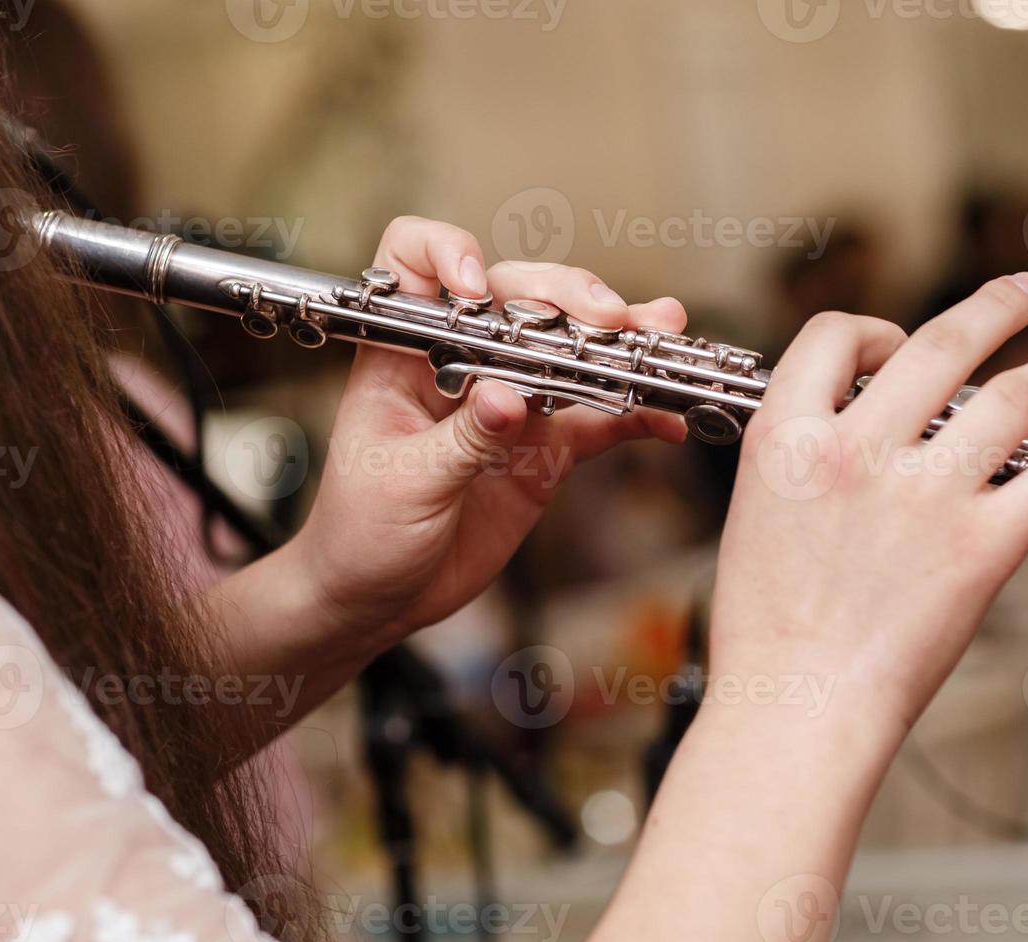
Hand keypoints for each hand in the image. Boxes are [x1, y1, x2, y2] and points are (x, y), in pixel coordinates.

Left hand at [288, 216, 687, 643]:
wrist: (378, 599)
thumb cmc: (361, 533)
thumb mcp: (403, 485)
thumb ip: (461, 439)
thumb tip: (508, 396)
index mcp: (403, 353)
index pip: (415, 264)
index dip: (447, 254)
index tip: (477, 290)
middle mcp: (460, 362)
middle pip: (517, 296)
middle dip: (566, 296)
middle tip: (607, 319)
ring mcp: (509, 401)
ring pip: (569, 349)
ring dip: (618, 341)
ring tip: (659, 336)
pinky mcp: (545, 447)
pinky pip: (597, 419)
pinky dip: (635, 413)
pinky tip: (666, 417)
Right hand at [710, 273, 1027, 735]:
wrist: (797, 708)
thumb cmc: (766, 632)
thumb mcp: (755, 516)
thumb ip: (802, 460)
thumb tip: (849, 429)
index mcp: (788, 440)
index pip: (832, 339)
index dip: (872, 330)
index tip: (899, 344)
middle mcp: (858, 451)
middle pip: (939, 344)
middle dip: (993, 308)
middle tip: (1024, 292)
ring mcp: (924, 496)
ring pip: (1012, 398)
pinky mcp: (981, 547)